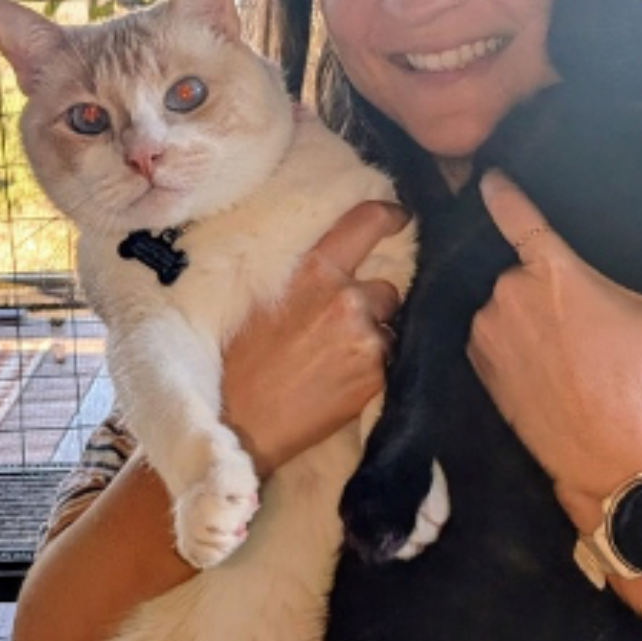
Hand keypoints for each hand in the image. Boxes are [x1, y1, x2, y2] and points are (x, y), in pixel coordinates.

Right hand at [222, 200, 407, 476]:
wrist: (241, 423)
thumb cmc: (241, 361)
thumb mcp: (264, 298)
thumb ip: (305, 276)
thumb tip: (335, 262)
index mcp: (315, 270)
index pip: (367, 223)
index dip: (390, 217)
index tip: (400, 218)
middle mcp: (347, 298)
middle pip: (387, 289)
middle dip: (373, 305)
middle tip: (344, 326)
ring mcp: (366, 338)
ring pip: (390, 328)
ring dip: (374, 339)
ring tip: (339, 360)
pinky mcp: (376, 376)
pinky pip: (388, 362)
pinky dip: (372, 370)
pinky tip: (342, 382)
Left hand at [469, 171, 641, 529]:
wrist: (602, 448)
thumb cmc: (638, 378)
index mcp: (552, 268)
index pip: (515, 211)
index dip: (501, 189)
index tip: (493, 176)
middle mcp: (511, 288)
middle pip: (522, 268)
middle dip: (543, 283)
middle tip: (574, 312)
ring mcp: (489, 325)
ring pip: (506, 303)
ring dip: (525, 313)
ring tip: (559, 345)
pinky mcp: (477, 359)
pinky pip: (490, 335)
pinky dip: (508, 341)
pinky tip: (538, 362)